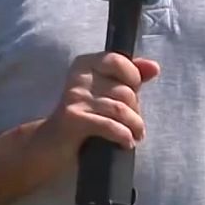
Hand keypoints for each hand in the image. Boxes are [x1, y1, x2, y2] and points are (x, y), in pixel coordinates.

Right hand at [33, 51, 160, 167]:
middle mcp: (78, 77)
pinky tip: (126, 143)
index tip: (134, 93)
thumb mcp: (107, 92)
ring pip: (120, 109)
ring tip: (135, 135)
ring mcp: (74, 97)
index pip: (118, 60)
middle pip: (124, 90)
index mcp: (85, 64)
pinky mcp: (73, 119)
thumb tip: (154, 67)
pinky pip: (109, 125)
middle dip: (135, 110)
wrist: (50, 144)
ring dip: (134, 126)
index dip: (132, 77)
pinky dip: (123, 136)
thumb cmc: (84, 116)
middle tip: (133, 123)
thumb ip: (130, 77)